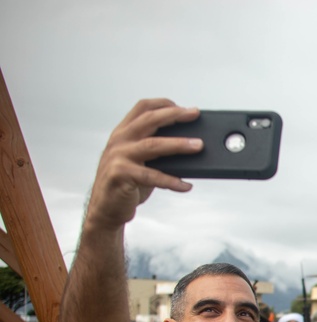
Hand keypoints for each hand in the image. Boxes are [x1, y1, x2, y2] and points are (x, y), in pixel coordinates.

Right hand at [85, 100, 202, 230]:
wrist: (105, 208)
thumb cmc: (125, 183)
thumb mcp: (139, 161)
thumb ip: (156, 151)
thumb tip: (189, 146)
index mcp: (123, 133)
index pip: (142, 108)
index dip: (164, 104)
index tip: (185, 107)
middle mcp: (120, 140)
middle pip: (149, 120)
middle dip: (174, 115)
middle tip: (194, 115)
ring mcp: (118, 156)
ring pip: (153, 145)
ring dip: (178, 144)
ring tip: (198, 146)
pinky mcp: (121, 175)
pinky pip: (152, 176)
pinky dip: (172, 181)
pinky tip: (186, 185)